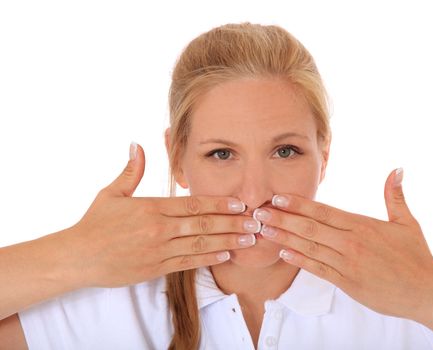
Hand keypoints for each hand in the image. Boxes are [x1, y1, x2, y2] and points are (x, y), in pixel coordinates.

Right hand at [55, 143, 257, 288]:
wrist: (77, 257)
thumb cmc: (94, 223)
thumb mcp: (111, 193)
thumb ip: (131, 171)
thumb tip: (136, 144)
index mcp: (151, 208)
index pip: (192, 205)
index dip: (218, 204)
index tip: (238, 203)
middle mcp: (158, 229)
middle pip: (203, 225)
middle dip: (232, 223)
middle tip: (255, 221)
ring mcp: (158, 250)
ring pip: (200, 246)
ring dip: (227, 242)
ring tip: (248, 239)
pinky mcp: (155, 268)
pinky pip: (187, 263)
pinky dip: (208, 259)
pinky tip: (225, 255)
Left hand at [253, 168, 432, 320]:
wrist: (427, 291)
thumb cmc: (416, 257)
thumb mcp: (406, 222)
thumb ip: (395, 196)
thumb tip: (397, 169)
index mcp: (362, 225)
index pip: (324, 211)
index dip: (299, 204)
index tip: (278, 197)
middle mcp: (351, 243)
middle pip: (310, 227)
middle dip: (283, 218)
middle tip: (258, 211)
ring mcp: (348, 264)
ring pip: (310, 247)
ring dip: (284, 237)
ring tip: (263, 230)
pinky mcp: (347, 283)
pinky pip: (318, 269)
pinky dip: (300, 260)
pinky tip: (283, 253)